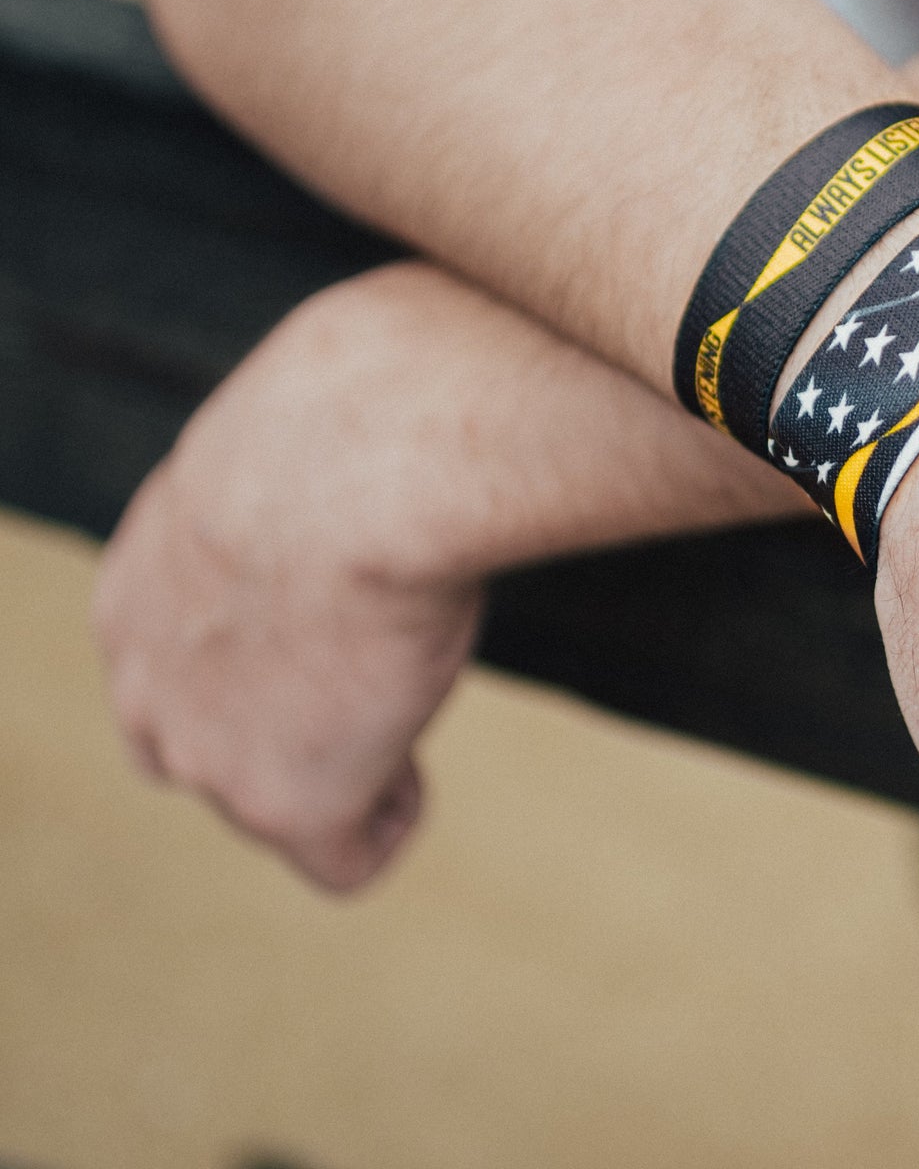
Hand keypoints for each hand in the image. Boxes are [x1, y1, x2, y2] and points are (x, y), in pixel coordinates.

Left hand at [93, 262, 796, 890]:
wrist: (367, 454)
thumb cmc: (377, 395)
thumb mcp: (337, 406)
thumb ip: (363, 424)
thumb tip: (526, 310)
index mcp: (150, 570)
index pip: (189, 648)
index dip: (282, 645)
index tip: (356, 618)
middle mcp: (143, 670)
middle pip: (206, 744)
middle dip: (294, 727)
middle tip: (385, 676)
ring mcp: (203, 747)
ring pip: (276, 797)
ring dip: (351, 766)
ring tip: (409, 693)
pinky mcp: (282, 800)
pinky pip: (347, 858)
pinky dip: (391, 817)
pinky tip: (420, 766)